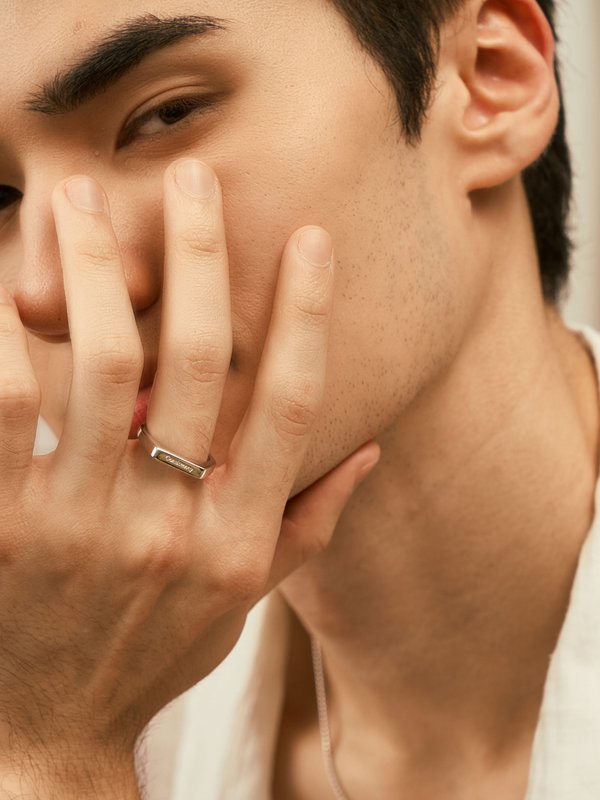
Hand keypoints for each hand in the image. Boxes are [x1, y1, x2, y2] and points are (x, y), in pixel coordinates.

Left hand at [0, 159, 378, 797]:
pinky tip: (12, 286)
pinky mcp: (6, 525)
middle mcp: (173, 525)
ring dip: (105, 273)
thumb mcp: (245, 604)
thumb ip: (307, 526)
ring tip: (87, 200)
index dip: (306, 317)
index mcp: (237, 539)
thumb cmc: (155, 654)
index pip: (291, 408)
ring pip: (104, 368)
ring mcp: (85, 525)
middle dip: (201, 257)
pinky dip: (5, 341)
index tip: (310, 241)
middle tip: (191, 174)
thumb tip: (366, 451)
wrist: (53, 730)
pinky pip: (9, 412)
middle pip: (201, 363)